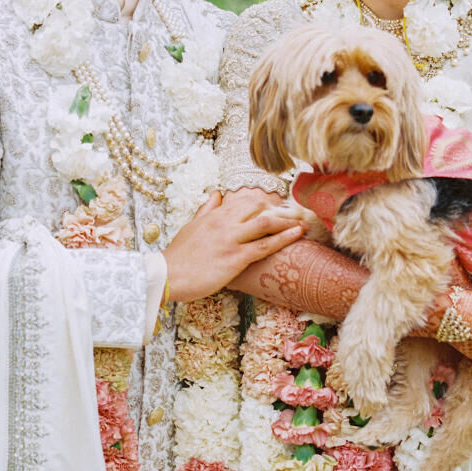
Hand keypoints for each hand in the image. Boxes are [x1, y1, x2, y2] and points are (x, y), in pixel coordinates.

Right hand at [163, 188, 304, 302]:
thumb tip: (217, 194)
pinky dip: (284, 238)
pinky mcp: (235, 258)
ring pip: (265, 223)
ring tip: (304, 221)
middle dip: (279, 210)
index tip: (279, 206)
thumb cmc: (178, 255)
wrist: (167, 275)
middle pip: (259, 207)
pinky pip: (264, 245)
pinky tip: (298, 234)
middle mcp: (224, 223)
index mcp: (214, 215)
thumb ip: (206, 210)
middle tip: (295, 214)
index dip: (264, 202)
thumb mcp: (191, 226)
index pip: (245, 200)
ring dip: (287, 221)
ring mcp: (231, 239)